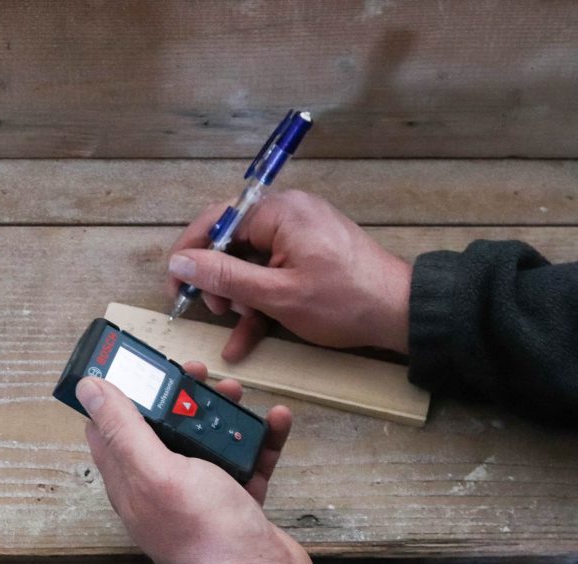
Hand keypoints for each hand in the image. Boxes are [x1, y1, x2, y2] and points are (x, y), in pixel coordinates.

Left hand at [76, 362, 315, 563]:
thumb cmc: (205, 532)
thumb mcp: (157, 470)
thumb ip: (124, 428)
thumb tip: (88, 389)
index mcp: (132, 481)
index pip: (112, 429)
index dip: (121, 393)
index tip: (139, 364)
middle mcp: (162, 487)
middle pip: (165, 429)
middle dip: (181, 397)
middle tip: (199, 373)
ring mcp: (201, 496)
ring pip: (208, 441)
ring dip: (223, 413)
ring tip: (239, 393)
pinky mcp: (237, 502)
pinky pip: (247, 461)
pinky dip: (261, 439)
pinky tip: (276, 419)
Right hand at [167, 190, 411, 359]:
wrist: (401, 313)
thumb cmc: (346, 302)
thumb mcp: (276, 295)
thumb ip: (224, 277)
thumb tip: (180, 262)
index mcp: (279, 211)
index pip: (216, 221)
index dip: (191, 254)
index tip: (176, 285)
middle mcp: (288, 214)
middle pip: (232, 242)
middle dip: (218, 281)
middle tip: (215, 311)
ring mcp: (300, 235)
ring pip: (250, 263)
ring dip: (238, 297)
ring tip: (237, 325)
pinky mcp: (309, 255)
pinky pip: (272, 272)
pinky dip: (259, 301)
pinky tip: (245, 337)